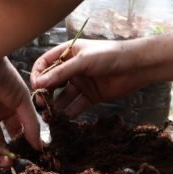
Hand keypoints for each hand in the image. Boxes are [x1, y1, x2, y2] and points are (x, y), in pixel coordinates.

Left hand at [0, 58, 41, 166]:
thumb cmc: (3, 78)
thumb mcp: (22, 103)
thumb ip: (31, 125)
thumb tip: (39, 148)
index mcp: (2, 111)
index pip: (10, 135)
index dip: (18, 147)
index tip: (27, 156)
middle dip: (4, 156)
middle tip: (13, 164)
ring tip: (3, 164)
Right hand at [30, 39, 148, 118]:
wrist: (136, 66)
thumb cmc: (109, 55)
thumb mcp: (83, 61)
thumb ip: (61, 73)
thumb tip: (39, 83)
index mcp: (67, 53)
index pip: (44, 63)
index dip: (38, 75)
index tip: (36, 87)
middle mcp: (71, 68)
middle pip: (52, 82)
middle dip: (45, 93)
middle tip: (41, 105)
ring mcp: (81, 82)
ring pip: (63, 96)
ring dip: (56, 106)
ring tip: (50, 117)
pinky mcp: (90, 96)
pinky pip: (76, 105)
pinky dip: (69, 113)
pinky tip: (63, 120)